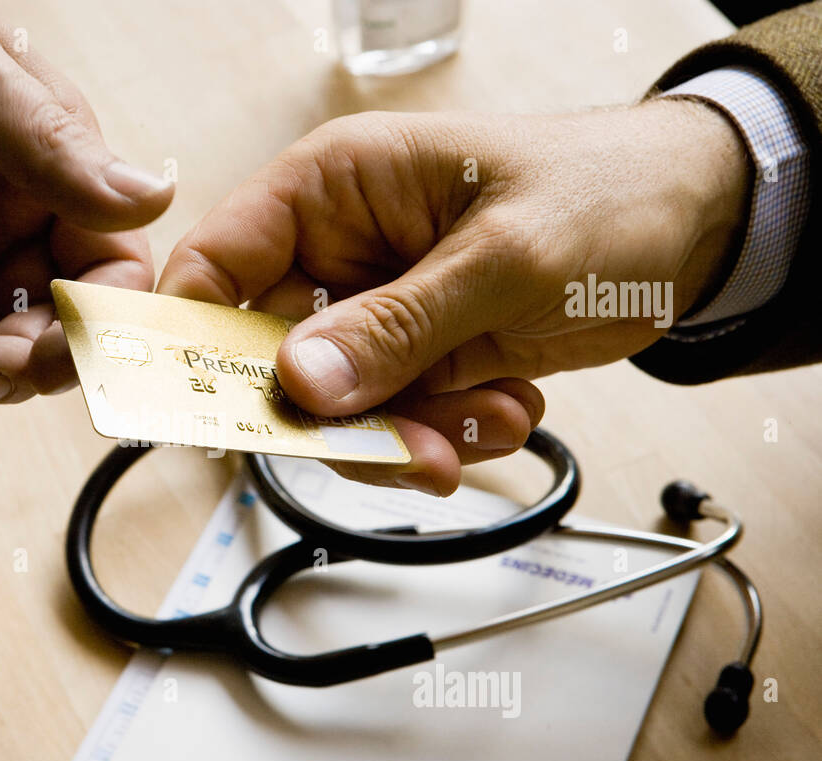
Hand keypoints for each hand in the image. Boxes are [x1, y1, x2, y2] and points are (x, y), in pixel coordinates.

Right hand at [158, 100, 747, 492]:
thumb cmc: (606, 193)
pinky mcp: (417, 358)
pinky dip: (448, 435)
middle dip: (336, 417)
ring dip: (408, 435)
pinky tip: (508, 405)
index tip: (192, 413)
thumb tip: (301, 383)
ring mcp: (378, 312)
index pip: (215, 264)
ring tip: (487, 420)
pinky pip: (395, 423)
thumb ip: (398, 325)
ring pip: (338, 408)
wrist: (696, 225)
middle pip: (271, 361)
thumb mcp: (504, 259)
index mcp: (333, 189)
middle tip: (404, 448)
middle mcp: (340, 252)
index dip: (188, 339)